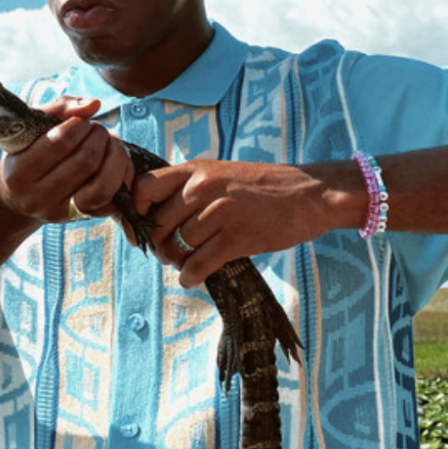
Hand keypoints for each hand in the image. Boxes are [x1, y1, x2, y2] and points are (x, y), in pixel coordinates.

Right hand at [0, 98, 133, 225]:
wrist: (17, 200)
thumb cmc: (27, 154)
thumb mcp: (32, 128)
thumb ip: (60, 108)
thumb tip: (94, 104)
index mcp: (19, 173)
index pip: (60, 142)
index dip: (80, 125)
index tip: (82, 121)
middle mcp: (38, 198)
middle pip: (86, 161)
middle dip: (100, 137)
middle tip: (98, 131)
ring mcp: (61, 213)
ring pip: (103, 185)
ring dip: (116, 156)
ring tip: (111, 143)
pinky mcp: (83, 219)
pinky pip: (114, 200)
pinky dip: (123, 176)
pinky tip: (117, 162)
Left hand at [131, 157, 354, 286]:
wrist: (309, 194)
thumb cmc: (263, 188)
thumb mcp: (222, 174)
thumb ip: (190, 189)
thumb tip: (156, 219)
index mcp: (196, 170)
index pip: (144, 188)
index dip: (138, 213)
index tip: (145, 229)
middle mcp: (203, 188)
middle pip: (159, 226)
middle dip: (162, 246)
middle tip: (173, 254)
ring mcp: (220, 212)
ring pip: (177, 247)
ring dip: (178, 263)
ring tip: (188, 265)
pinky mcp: (237, 237)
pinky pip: (198, 264)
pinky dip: (191, 276)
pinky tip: (195, 278)